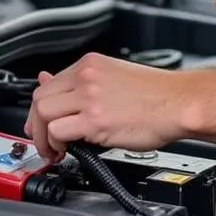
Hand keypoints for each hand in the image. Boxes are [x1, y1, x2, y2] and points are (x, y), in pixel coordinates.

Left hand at [23, 53, 183, 161]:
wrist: (179, 103)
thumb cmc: (156, 95)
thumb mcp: (114, 77)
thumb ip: (83, 83)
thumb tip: (51, 81)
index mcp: (90, 65)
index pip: (48, 83)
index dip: (40, 108)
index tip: (40, 123)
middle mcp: (86, 77)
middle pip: (40, 99)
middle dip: (36, 124)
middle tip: (42, 141)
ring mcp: (89, 98)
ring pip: (44, 114)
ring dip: (43, 137)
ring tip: (54, 150)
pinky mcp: (95, 121)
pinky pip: (59, 131)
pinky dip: (56, 144)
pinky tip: (66, 151)